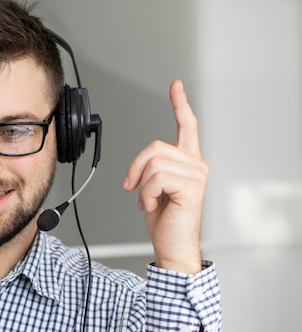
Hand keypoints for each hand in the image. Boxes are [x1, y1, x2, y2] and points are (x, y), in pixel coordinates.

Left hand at [122, 80, 207, 273]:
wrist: (171, 245)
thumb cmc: (164, 219)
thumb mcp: (153, 188)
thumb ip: (152, 168)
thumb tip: (139, 166)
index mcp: (187, 162)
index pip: (187, 126)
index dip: (180, 105)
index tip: (176, 86)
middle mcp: (196, 164)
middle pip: (154, 147)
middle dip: (136, 168)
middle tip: (134, 189)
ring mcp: (197, 174)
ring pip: (153, 163)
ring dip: (142, 186)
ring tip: (150, 201)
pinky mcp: (192, 185)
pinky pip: (155, 178)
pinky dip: (146, 193)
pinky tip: (154, 205)